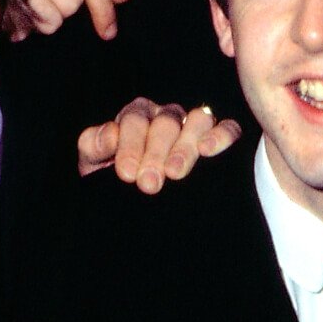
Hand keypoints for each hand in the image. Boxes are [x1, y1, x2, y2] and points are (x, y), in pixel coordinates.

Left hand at [76, 97, 242, 193]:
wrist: (133, 205)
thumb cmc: (116, 178)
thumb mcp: (95, 163)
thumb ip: (94, 146)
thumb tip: (108, 134)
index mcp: (136, 117)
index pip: (134, 120)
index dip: (130, 145)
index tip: (128, 174)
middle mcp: (165, 116)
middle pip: (166, 123)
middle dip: (156, 153)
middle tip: (149, 183)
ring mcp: (193, 125)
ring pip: (197, 120)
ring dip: (186, 146)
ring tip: (175, 173)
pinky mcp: (217, 138)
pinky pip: (227, 128)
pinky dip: (221, 135)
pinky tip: (208, 150)